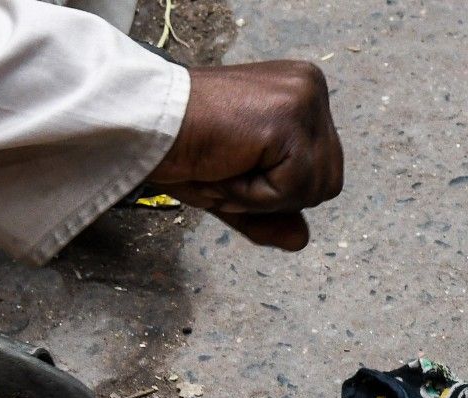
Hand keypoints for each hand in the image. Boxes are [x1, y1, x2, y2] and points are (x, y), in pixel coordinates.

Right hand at [147, 61, 343, 250]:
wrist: (139, 124)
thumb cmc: (179, 147)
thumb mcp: (234, 189)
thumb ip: (270, 213)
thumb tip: (302, 241)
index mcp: (302, 93)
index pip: (320, 170)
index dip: (275, 187)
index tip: (233, 160)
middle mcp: (310, 86)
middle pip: (328, 183)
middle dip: (275, 195)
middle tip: (227, 166)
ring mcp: (304, 98)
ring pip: (315, 188)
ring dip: (262, 195)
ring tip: (225, 163)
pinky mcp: (290, 116)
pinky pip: (293, 188)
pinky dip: (254, 193)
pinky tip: (226, 162)